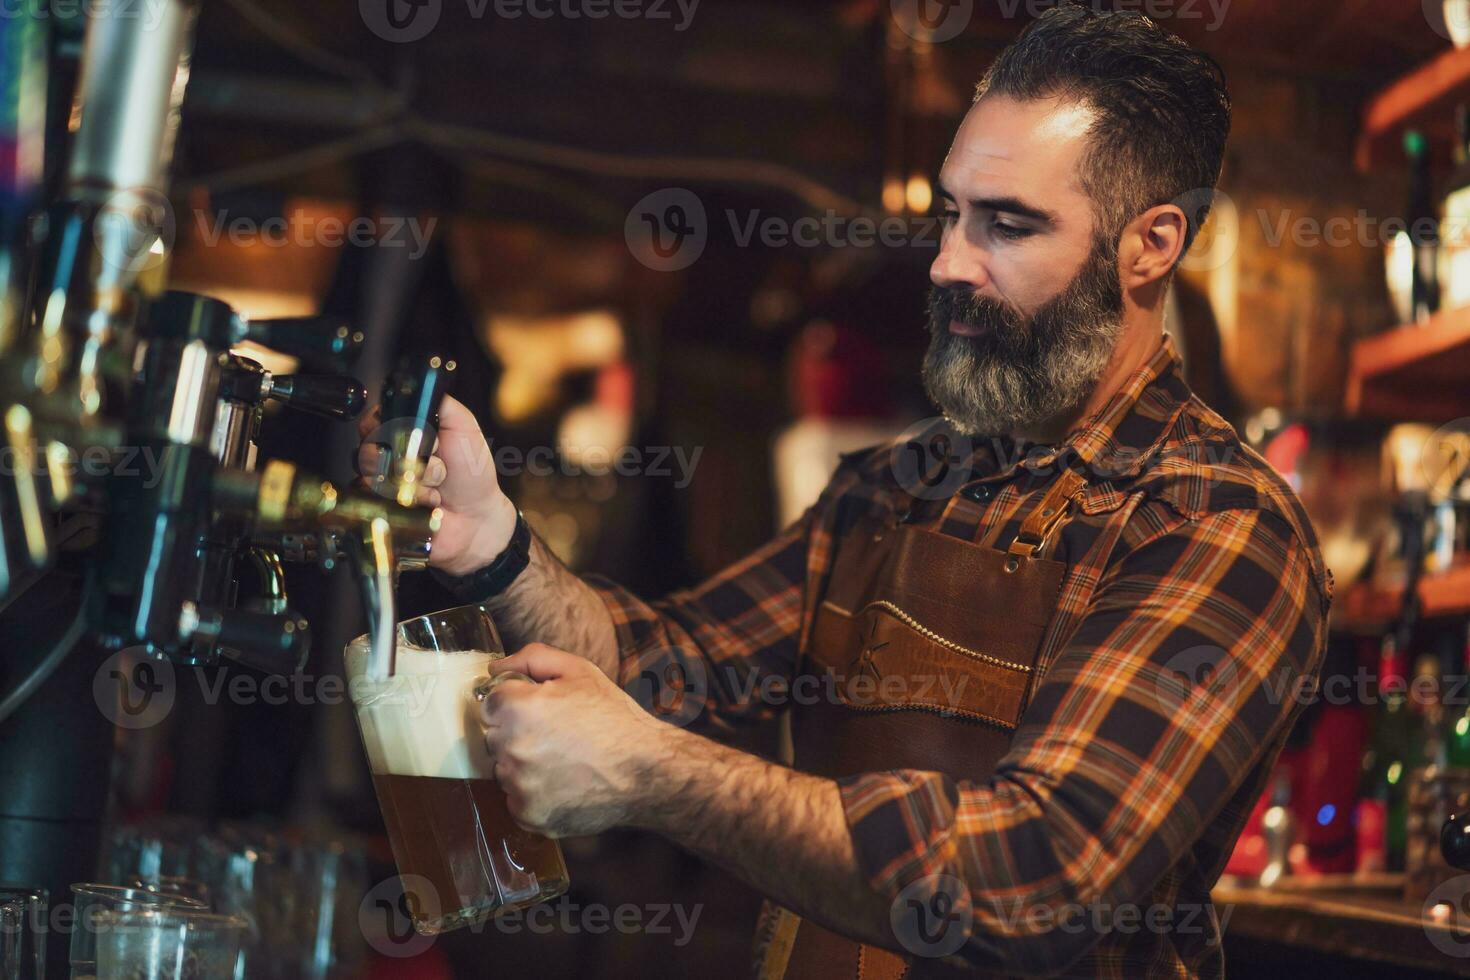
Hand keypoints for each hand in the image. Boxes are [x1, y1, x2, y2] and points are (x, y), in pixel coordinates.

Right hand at [357, 393, 516, 574]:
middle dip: (408, 454)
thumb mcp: (465, 428)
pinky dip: (411, 501)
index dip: (386, 424)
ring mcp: (380, 485)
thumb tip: (422, 384)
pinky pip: (379, 502)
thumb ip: (443, 404)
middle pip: (368, 446)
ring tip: (438, 485)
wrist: (478, 518)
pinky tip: (429, 504)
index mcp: (402, 432)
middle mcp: (387, 456)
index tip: (408, 429)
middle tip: (436, 460)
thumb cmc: (472, 474)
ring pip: (374, 475)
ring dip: (416, 479)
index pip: (373, 419)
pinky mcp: (382, 511)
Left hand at [480, 644, 671, 836]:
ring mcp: (519, 785)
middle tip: (556, 735)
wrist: (647, 771)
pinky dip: (534, 794)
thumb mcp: (580, 671)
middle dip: (517, 733)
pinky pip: (516, 800)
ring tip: (563, 761)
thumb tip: (495, 669)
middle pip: (494, 737)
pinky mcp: (529, 815)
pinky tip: (563, 784)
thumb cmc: (614, 718)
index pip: (490, 703)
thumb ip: (532, 658)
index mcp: (519, 708)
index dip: (516, 703)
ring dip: (523, 765)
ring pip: (504, 770)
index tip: (540, 711)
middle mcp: (512, 748)